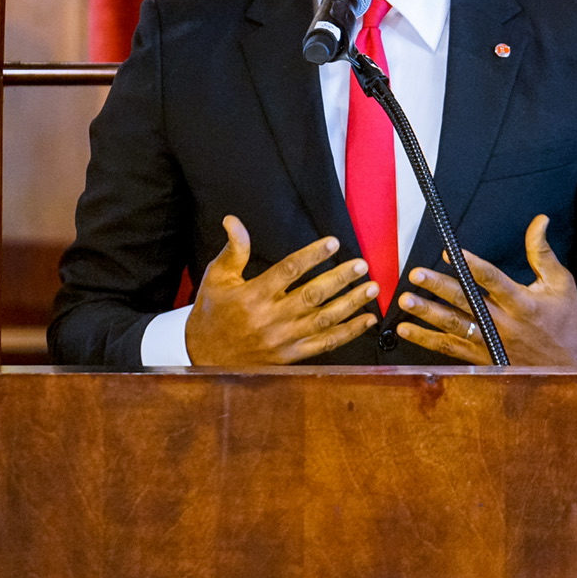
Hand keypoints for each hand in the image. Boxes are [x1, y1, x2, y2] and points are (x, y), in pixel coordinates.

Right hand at [184, 216, 380, 364]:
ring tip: (371, 288)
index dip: (313, 256)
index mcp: (253, 295)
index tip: (333, 243)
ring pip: (325, 319)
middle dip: (340, 279)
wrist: (205, 357)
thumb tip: (233, 221)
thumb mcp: (217, 277)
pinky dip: (349, 332)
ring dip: (351, 304)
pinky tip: (366, 320)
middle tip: (361, 265)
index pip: (289, 271)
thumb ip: (233, 250)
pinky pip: (326, 344)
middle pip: (313, 295)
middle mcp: (271, 317)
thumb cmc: (212, 313)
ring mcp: (284, 339)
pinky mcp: (292, 355)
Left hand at [394, 215, 576, 365]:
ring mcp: (492, 343)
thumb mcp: (560, 283)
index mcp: (523, 302)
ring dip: (427, 314)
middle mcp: (504, 324)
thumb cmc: (567, 320)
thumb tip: (539, 220)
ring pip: (454, 326)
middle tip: (416, 275)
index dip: (471, 265)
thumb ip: (542, 252)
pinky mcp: (484, 358)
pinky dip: (428, 340)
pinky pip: (451, 349)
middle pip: (466, 303)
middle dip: (439, 288)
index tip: (450, 252)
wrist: (574, 367)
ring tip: (406, 300)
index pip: (492, 280)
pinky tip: (407, 329)